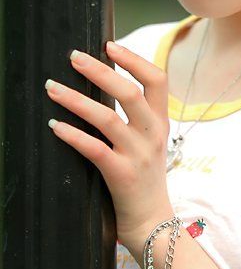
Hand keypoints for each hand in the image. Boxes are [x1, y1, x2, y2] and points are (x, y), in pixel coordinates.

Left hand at [44, 41, 173, 243]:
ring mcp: (139, 155)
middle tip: (73, 57)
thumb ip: (136, 119)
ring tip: (51, 87)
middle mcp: (153, 135)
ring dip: (76, 99)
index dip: (134, 59)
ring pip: (108, 118)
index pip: (157, 80)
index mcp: (161, 123)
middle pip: (130, 92)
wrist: (153, 223)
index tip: (109, 45)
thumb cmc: (145, 180)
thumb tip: (104, 87)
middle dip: (100, 71)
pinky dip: (72, 134)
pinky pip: (94, 149)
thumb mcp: (150, 144)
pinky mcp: (122, 175)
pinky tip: (54, 125)